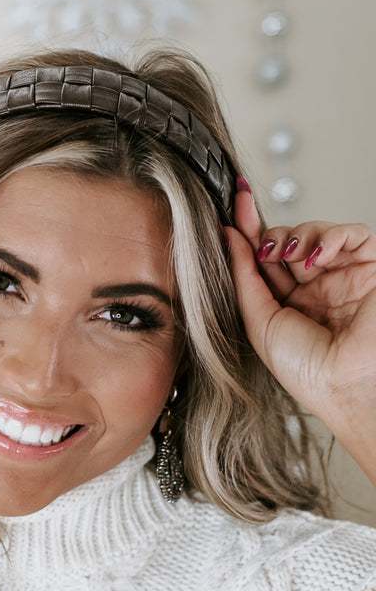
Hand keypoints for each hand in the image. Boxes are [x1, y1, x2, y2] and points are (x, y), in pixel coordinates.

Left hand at [223, 185, 375, 484]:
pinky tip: (316, 256)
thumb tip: (229, 234)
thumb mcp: (259, 320)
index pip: (267, 258)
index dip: (250, 230)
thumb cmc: (306, 369)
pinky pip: (355, 235)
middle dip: (271, 235)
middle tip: (263, 246)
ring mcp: (345, 278)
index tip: (234, 205)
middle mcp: (317, 289)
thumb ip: (243, 275)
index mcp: (289, 303)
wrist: (344, 386)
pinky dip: (332, 236)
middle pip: (289, 241)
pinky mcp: (373, 270)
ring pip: (319, 233)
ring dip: (298, 235)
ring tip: (288, 255)